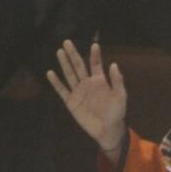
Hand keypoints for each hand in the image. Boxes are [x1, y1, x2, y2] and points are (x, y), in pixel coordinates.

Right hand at [46, 40, 127, 160]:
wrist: (108, 130)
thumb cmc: (116, 113)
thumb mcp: (120, 96)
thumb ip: (117, 81)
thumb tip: (113, 64)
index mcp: (99, 81)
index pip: (95, 64)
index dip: (95, 55)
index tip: (94, 45)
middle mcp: (87, 83)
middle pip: (78, 66)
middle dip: (73, 54)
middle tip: (67, 42)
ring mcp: (78, 92)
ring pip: (69, 74)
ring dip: (64, 63)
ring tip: (60, 51)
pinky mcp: (71, 102)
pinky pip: (62, 90)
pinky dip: (56, 82)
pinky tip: (50, 73)